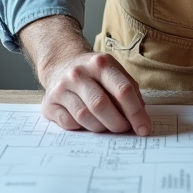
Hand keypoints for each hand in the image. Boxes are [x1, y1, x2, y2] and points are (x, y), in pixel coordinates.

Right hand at [18, 14, 150, 135]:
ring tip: (106, 126)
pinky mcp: (49, 103)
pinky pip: (69, 123)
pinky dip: (81, 128)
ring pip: (84, 116)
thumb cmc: (93, 74)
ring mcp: (62, 87)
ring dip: (100, 127)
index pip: (123, 90)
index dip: (136, 113)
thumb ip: (129, 91)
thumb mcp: (113, 73)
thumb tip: (140, 119)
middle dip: (117, 123)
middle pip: (101, 105)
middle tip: (124, 129)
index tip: (143, 128)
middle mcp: (78, 73)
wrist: (60, 65)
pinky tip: (86, 123)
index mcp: (100, 63)